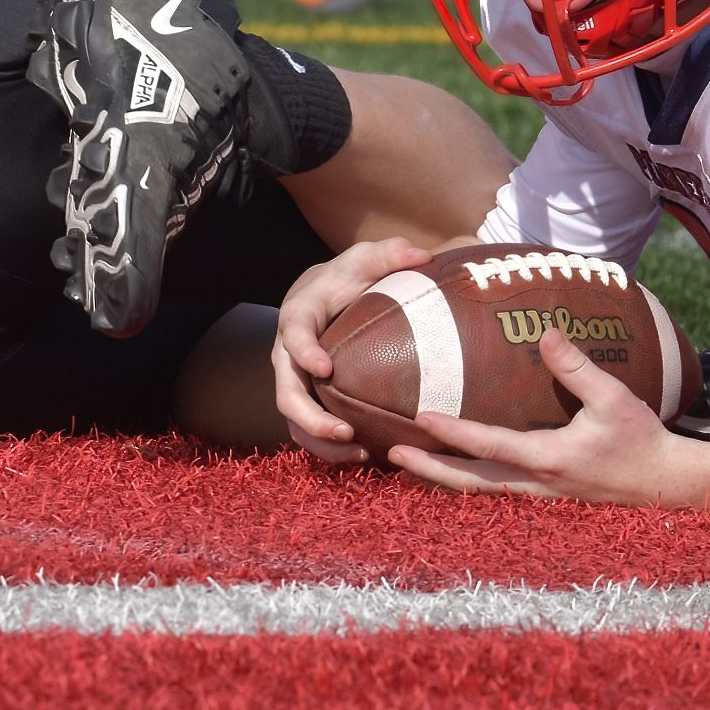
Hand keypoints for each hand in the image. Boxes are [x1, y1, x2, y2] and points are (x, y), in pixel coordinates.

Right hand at [271, 237, 433, 462]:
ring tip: (359, 453)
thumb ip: (390, 253)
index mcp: (298, 315)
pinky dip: (331, 448)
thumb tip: (423, 256)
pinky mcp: (307, 399)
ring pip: (294, 421)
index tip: (326, 367)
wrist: (324, 295)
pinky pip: (309, 431)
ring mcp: (294, 381)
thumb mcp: (365, 259)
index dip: (304, 352)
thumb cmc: (347, 277)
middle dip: (311, 417)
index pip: (293, 334)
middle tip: (346, 431)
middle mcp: (287, 354)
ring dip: (322, 442)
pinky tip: (366, 455)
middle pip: (286, 393)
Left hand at [390, 327, 689, 504]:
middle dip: (430, 467)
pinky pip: (496, 494)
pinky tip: (454, 472)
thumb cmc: (641, 440)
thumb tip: (545, 333)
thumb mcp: (614, 398)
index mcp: (548, 458)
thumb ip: (577, 367)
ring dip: (443, 478)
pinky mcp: (546, 500)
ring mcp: (539, 498)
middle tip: (392, 452)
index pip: (489, 445)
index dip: (452, 432)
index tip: (421, 417)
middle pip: (470, 481)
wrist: (665, 485)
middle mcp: (536, 484)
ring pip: (479, 492)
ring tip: (409, 464)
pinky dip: (468, 485)